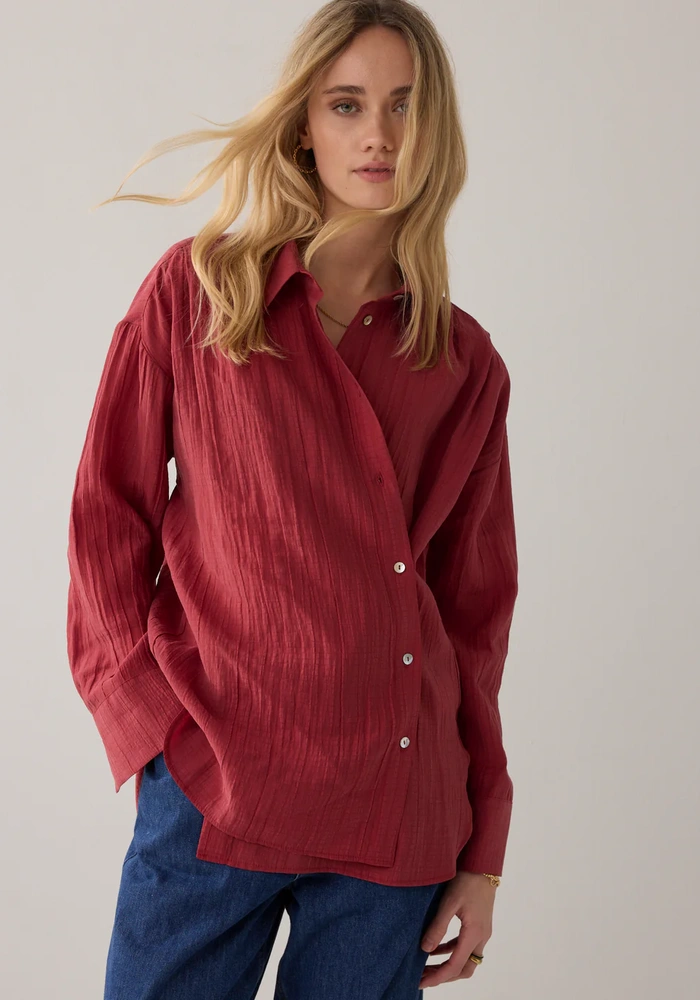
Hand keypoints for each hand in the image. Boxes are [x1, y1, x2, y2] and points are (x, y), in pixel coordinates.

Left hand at [418, 871, 494, 987]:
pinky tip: (434, 948)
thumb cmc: (467, 879)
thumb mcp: (449, 902)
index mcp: (475, 933)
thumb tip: (425, 949)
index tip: (420, 981)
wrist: (484, 864)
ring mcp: (482, 931)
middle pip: (464, 968)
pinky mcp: (478, 924)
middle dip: (443, 976)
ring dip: (446, 964)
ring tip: (425, 966)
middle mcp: (481, 936)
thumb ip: (438, 926)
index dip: (438, 977)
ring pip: (466, 958)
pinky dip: (450, 950)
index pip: (456, 965)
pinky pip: (464, 945)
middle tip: (422, 977)